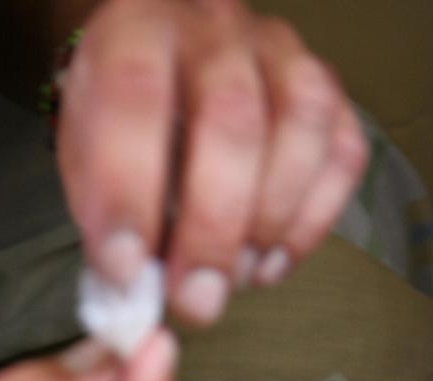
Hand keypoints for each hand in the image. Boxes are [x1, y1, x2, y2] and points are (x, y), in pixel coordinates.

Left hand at [57, 0, 366, 322]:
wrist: (169, 78)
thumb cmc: (126, 129)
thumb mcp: (88, 161)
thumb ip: (107, 217)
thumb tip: (133, 290)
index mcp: (136, 30)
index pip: (134, 97)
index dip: (130, 191)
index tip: (126, 270)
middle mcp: (215, 28)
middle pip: (232, 119)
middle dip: (212, 227)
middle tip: (196, 299)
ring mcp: (281, 54)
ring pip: (302, 127)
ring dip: (270, 221)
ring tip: (238, 277)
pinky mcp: (327, 91)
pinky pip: (343, 153)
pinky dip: (312, 222)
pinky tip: (272, 262)